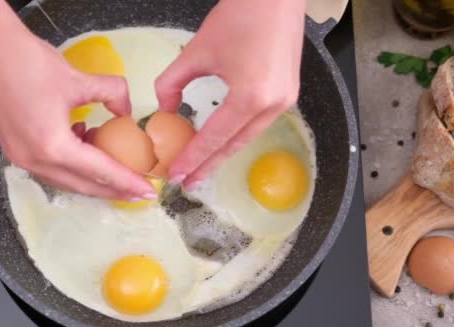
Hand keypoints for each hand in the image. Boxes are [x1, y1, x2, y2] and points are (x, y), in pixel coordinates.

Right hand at [0, 0, 154, 199]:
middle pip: (83, 185)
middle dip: (113, 189)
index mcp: (52, 147)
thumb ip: (112, 94)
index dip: (127, 182)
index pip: (100, 171)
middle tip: (138, 191)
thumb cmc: (28, 63)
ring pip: (65, 179)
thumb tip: (125, 107)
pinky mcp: (15, 148)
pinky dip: (72, 164)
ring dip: (92, 177)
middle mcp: (35, 161)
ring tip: (116, 168)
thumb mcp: (78, 79)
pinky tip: (85, 141)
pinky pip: (50, 167)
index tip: (149, 191)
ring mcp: (21, 157)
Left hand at [156, 0, 304, 189]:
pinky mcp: (288, 93)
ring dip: (223, 153)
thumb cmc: (238, 16)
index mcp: (251, 96)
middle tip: (188, 182)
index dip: (193, 158)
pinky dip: (237, 135)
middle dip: (209, 165)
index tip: (177, 175)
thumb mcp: (196, 51)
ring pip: (248, 137)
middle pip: (234, 145)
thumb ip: (172, 84)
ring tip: (201, 168)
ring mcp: (285, 100)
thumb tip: (164, 108)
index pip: (215, 137)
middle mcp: (273, 105)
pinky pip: (258, 123)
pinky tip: (222, 142)